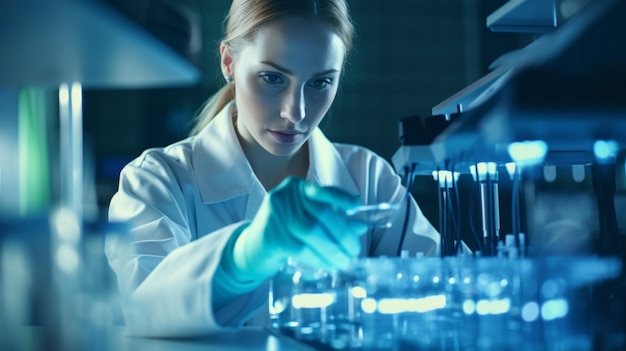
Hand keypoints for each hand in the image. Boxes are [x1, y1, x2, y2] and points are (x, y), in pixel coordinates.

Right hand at [232, 177, 367, 281]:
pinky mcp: (272, 237)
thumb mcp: (306, 219)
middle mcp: (283, 196)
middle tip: (354, 250)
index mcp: (295, 187)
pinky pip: (302, 249)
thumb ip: (331, 219)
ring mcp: (275, 215)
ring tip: (344, 261)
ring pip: (313, 232)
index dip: (340, 198)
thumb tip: (360, 227)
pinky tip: (328, 265)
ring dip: (333, 250)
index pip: (321, 190)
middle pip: (321, 213)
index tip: (356, 206)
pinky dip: (319, 258)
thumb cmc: (284, 231)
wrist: (250, 248)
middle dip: (343, 233)